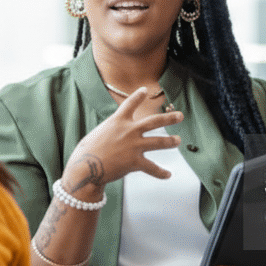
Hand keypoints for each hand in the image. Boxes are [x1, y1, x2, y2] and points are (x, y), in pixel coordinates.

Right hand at [60, 88, 182, 198]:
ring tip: (178, 140)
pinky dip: (160, 172)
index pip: (130, 104)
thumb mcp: (97, 134)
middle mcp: (129, 131)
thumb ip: (109, 132)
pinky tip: (168, 175)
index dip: (138, 96)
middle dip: (169, 118)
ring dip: (170, 141)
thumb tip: (113, 136)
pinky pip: (152, 168)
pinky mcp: (135, 162)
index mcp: (117, 121)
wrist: (86, 167)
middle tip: (180, 116)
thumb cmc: (86, 152)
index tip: (145, 90)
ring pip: (159, 142)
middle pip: (154, 121)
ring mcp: (134, 146)